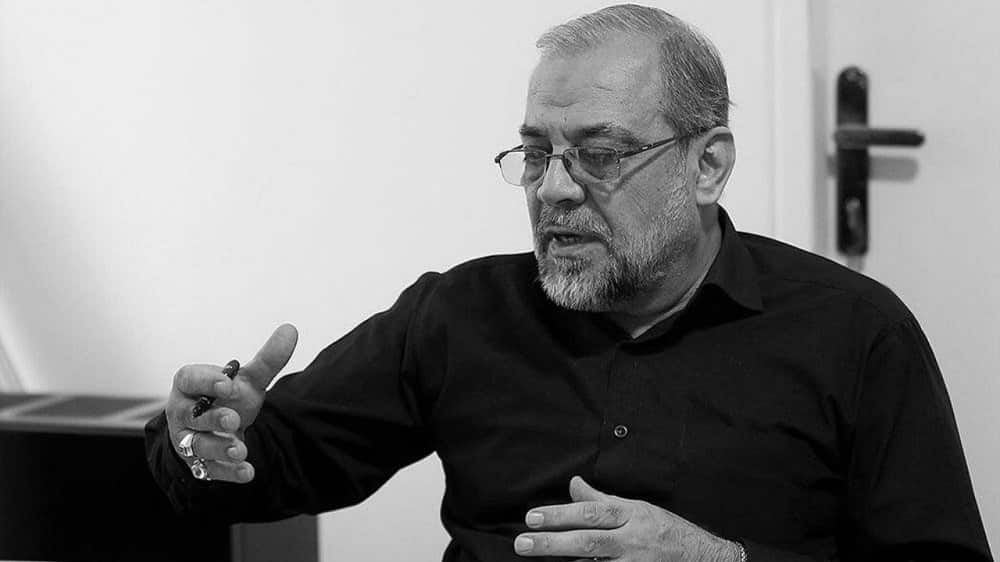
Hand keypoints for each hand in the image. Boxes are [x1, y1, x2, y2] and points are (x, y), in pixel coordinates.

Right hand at [165, 323, 297, 482]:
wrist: (216, 430)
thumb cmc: (225, 398)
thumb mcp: (246, 380)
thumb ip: (267, 360)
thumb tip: (290, 329)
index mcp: (190, 385)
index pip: (190, 379)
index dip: (206, 381)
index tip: (228, 382)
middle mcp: (183, 412)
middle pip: (192, 416)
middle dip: (212, 418)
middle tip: (234, 419)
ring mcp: (189, 440)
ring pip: (198, 445)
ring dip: (219, 447)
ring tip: (240, 449)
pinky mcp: (199, 463)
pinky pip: (210, 469)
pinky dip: (228, 472)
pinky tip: (247, 472)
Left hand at [514, 476, 741, 560]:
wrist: (704, 558)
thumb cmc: (665, 530)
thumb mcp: (636, 507)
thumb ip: (601, 499)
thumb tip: (572, 484)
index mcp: (631, 514)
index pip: (591, 512)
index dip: (561, 515)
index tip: (532, 517)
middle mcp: (632, 540)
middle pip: (587, 541)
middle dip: (551, 543)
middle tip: (522, 543)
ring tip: (537, 560)